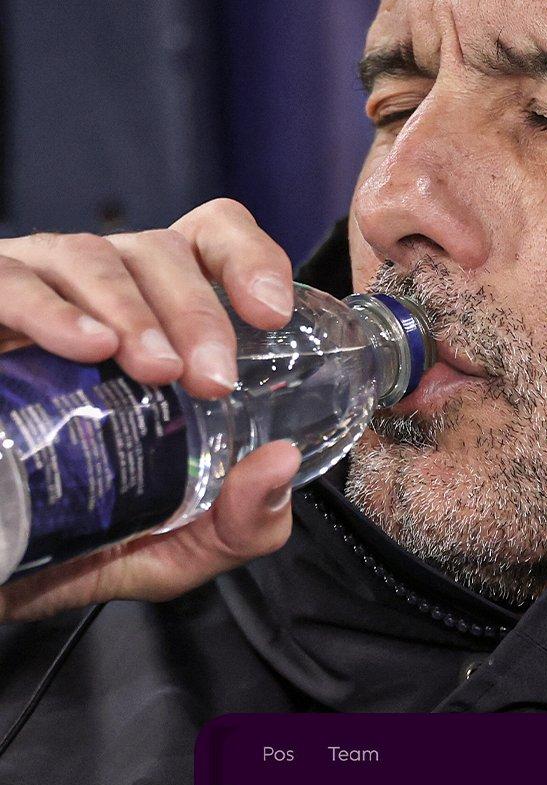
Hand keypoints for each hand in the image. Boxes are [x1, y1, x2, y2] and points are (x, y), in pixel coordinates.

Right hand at [0, 199, 302, 621]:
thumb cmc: (82, 535)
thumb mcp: (178, 542)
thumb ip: (243, 520)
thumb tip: (282, 465)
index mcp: (161, 319)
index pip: (212, 242)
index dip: (249, 258)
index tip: (272, 314)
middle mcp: (101, 293)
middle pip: (161, 250)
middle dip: (199, 310)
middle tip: (214, 381)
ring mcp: (36, 292)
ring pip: (92, 256)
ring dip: (134, 310)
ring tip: (157, 370)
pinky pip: (10, 282)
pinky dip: (50, 308)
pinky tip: (86, 345)